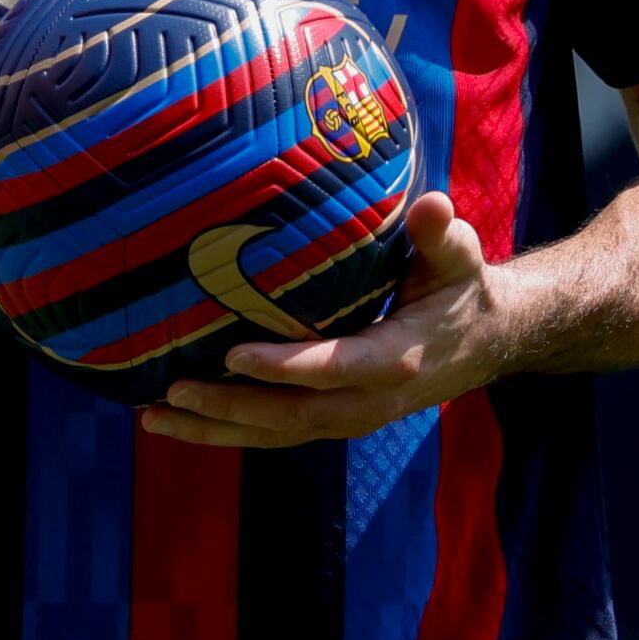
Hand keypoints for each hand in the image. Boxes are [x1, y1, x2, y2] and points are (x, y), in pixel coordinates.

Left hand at [142, 192, 509, 446]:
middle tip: (172, 390)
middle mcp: (371, 400)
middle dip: (231, 407)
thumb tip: (432, 205)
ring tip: (152, 418)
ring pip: (278, 434)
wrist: (486, 341)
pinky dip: (227, 432)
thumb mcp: (460, 258)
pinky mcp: (334, 419)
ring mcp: (350, 417)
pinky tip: (177, 421)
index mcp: (398, 359)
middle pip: (294, 415)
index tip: (235, 355)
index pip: (337, 369)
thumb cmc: (460, 288)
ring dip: (216, 430)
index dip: (288, 368)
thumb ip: (441, 235)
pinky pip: (277, 434)